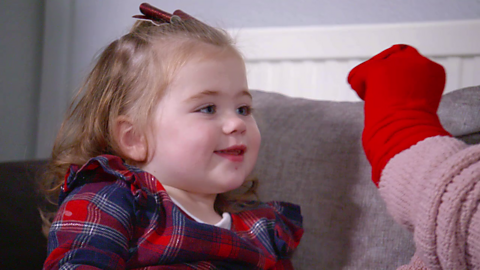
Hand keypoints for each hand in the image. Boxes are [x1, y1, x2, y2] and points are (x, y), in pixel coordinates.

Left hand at [347, 44, 450, 185]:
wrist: (408, 133)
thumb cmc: (411, 129)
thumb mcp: (417, 104)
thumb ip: (407, 89)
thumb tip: (386, 89)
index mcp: (434, 71)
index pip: (410, 62)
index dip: (398, 77)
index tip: (396, 94)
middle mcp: (419, 61)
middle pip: (392, 56)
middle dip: (383, 74)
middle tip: (380, 95)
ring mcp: (398, 63)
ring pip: (375, 64)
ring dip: (370, 82)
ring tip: (375, 101)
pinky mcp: (379, 69)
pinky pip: (359, 73)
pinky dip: (358, 86)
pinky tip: (365, 97)